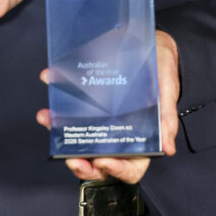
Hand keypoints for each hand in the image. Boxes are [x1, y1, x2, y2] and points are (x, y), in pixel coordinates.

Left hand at [35, 29, 180, 184]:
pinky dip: (57, 94)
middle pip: (98, 161)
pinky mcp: (89, 101)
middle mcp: (117, 134)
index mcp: (140, 139)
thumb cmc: (162, 72)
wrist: (152, 45)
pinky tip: (50, 79)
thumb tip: (168, 148)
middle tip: (70, 157)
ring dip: (59, 132)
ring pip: (79, 137)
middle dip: (81, 164)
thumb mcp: (167, 91)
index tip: (103, 161)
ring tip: (47, 118)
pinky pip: (71, 106)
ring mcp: (101, 119)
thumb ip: (167, 119)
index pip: (129, 168)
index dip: (116, 170)